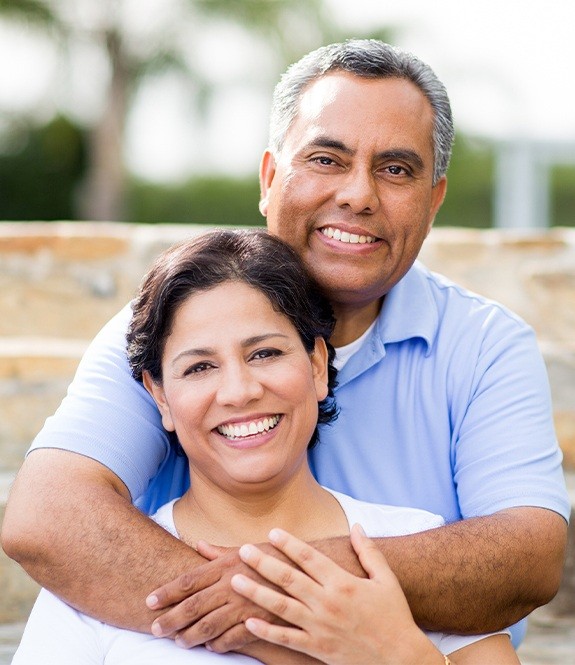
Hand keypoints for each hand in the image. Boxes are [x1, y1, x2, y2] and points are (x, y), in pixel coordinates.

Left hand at [145, 543, 284, 651]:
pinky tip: (210, 648)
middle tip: (154, 628)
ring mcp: (245, 604)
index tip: (149, 601)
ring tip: (178, 642)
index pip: (189, 580)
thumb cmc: (277, 556)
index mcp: (227, 565)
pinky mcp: (260, 621)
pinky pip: (233, 638)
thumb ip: (220, 552)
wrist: (311, 570)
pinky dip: (218, 645)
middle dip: (171, 618)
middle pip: (193, 605)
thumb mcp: (247, 550)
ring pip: (209, 625)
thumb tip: (198, 545)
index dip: (167, 591)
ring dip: (190, 636)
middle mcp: (232, 584)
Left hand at [231, 524, 438, 664]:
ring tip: (235, 581)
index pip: (310, 558)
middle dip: (263, 563)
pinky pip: (287, 639)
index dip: (289, 544)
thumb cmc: (394, 616)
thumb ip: (368, 551)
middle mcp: (328, 603)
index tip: (272, 532)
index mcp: (343, 583)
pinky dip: (266, 632)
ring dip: (256, 593)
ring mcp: (320, 628)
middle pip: (289, 579)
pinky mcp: (317, 649)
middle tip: (243, 551)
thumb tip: (356, 525)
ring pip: (281, 607)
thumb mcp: (386, 579)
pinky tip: (248, 622)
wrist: (401, 659)